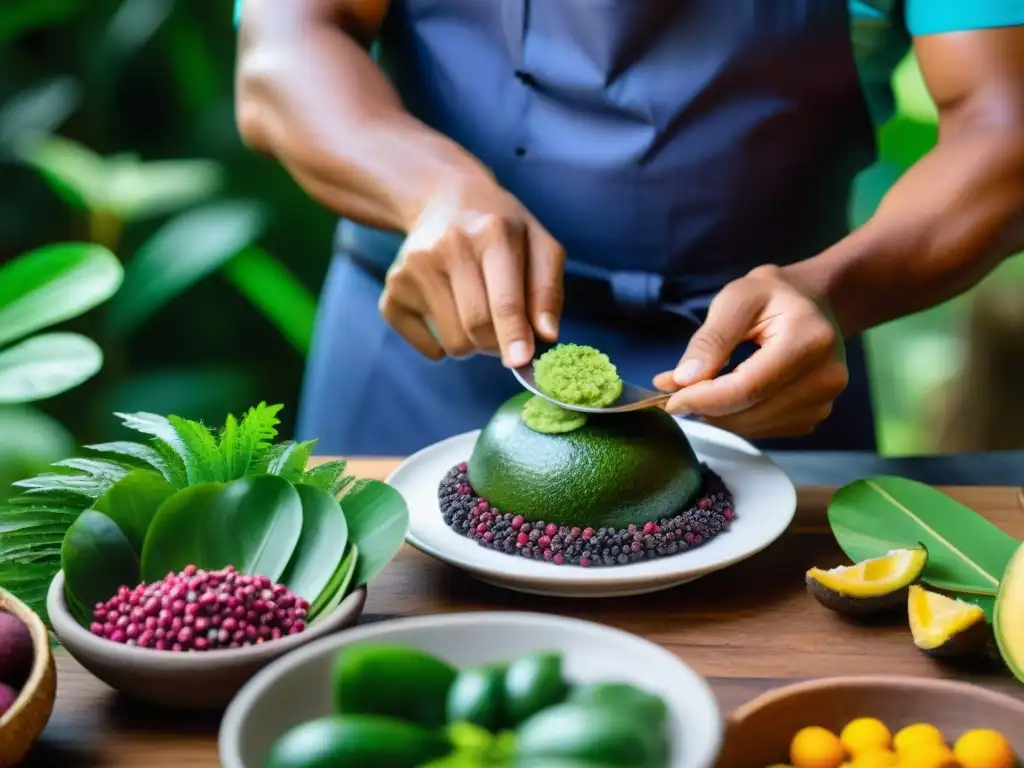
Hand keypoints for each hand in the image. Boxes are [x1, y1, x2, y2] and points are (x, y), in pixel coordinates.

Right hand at [379, 173, 564, 366]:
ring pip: (452, 341)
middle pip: (477, 327)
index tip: (521, 362)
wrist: (444, 199)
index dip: (514, 336)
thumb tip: (547, 336)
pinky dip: (441, 345)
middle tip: (505, 335)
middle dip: (497, 344)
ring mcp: (415, 267)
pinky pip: (424, 344)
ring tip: (477, 315)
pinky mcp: (393, 288)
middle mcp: (449, 246)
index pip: (504, 300)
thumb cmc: (502, 230)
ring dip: (472, 344)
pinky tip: (448, 314)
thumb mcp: (539, 246)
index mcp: (494, 234)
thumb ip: (548, 291)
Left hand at [653, 265, 848, 438]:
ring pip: (753, 426)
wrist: (815, 302)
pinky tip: (730, 394)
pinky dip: (738, 418)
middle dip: (705, 406)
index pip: (747, 388)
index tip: (669, 399)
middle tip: (675, 390)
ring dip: (719, 414)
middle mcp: (826, 377)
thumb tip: (683, 381)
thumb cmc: (773, 295)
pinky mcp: (815, 415)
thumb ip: (710, 340)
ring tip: (701, 388)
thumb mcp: (736, 299)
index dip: (704, 399)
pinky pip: (764, 429)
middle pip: (749, 412)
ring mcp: (825, 400)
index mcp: (809, 341)